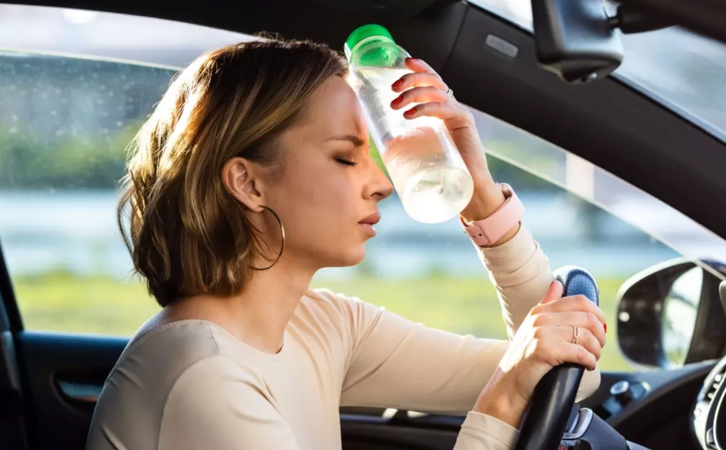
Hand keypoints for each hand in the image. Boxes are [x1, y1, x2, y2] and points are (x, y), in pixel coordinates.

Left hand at [390, 58, 506, 224]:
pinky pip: (444, 109)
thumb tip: (381, 143)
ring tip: (396, 104)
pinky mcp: (464, 124)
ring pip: (436, 92)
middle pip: (433, 81)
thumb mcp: (421, 149)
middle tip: (393, 87)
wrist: (468, 188)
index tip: (403, 62)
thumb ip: (407, 141)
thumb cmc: (442, 171)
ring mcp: (459, 114)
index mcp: (442, 109)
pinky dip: (425, 108)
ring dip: (413, 94)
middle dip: (412, 79)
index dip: (420, 68)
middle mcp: (452, 108)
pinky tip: (410, 114)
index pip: (432, 81)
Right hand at [473, 281, 606, 427]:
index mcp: (540, 310)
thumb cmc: (523, 359)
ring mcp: (542, 333)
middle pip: (588, 318)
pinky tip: (587, 366)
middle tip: (598, 347)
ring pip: (587, 336)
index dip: (598, 315)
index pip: (580, 301)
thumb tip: (557, 284)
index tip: (600, 329)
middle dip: (600, 335)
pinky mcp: (545, 350)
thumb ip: (546, 305)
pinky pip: (580, 352)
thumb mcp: (532, 326)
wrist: (507, 384)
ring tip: (592, 358)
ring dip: (596, 350)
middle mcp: (540, 318)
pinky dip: (589, 361)